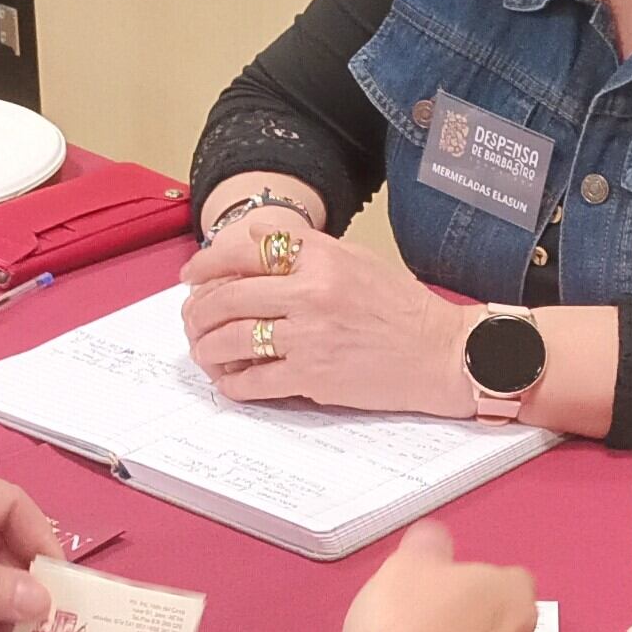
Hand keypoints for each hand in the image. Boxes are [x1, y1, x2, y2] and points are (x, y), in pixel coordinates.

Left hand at [180, 209, 473, 416]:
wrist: (441, 353)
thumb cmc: (402, 308)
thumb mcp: (356, 260)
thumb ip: (307, 252)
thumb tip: (251, 249)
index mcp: (323, 255)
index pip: (245, 248)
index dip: (208, 262)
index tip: (192, 275)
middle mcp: (313, 291)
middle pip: (229, 295)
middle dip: (199, 310)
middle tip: (190, 318)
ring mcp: (310, 335)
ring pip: (232, 339)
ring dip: (207, 347)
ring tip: (203, 350)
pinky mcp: (314, 376)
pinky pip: (255, 379)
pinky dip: (233, 383)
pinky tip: (229, 381)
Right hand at [311, 521, 537, 631]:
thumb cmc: (404, 628)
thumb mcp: (405, 565)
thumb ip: (429, 544)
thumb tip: (437, 540)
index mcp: (514, 595)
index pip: (503, 577)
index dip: (468, 581)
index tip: (435, 592)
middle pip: (499, 619)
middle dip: (471, 619)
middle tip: (425, 623)